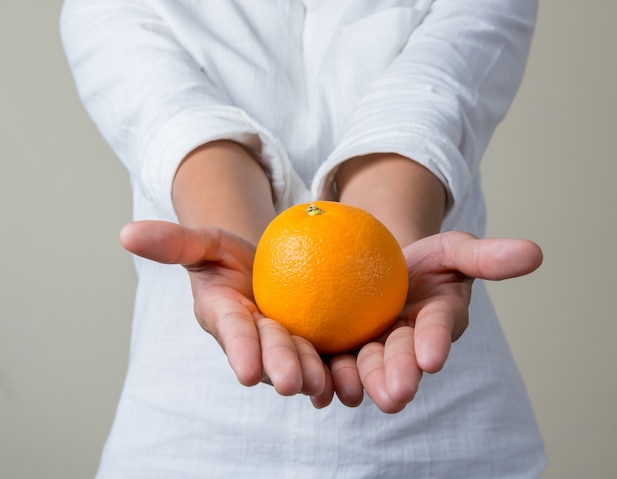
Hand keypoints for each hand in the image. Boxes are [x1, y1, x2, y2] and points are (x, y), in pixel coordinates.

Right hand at [119, 221, 334, 405]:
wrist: (264, 264)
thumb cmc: (228, 255)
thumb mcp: (205, 241)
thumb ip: (173, 242)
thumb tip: (125, 233)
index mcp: (226, 318)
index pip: (232, 332)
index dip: (240, 349)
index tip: (248, 372)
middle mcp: (254, 339)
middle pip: (269, 351)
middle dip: (280, 367)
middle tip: (294, 381)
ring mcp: (284, 344)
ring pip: (299, 362)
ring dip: (312, 375)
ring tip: (325, 385)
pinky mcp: (312, 344)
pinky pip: (325, 359)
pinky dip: (336, 373)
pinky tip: (349, 385)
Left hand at [324, 231, 543, 412]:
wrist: (381, 267)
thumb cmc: (424, 262)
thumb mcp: (453, 250)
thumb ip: (486, 257)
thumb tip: (535, 253)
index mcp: (435, 323)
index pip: (437, 330)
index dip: (435, 342)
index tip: (432, 358)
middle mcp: (406, 344)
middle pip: (400, 358)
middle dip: (399, 375)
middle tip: (395, 392)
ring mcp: (372, 350)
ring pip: (365, 368)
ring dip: (360, 382)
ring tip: (351, 392)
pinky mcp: (343, 351)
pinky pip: (333, 365)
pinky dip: (328, 377)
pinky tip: (317, 388)